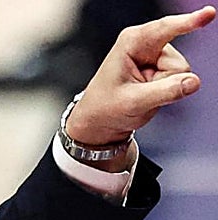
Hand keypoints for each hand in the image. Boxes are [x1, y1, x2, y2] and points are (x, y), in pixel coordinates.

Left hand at [66, 6, 215, 150]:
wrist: (98, 120)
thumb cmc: (106, 108)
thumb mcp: (133, 102)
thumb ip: (165, 92)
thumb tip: (193, 82)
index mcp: (133, 42)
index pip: (167, 29)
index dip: (189, 22)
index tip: (209, 13)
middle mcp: (147, 43)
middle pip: (179, 64)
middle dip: (165, 83)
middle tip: (139, 94)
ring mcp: (157, 55)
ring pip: (182, 74)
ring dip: (164, 89)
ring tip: (140, 94)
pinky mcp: (164, 67)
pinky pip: (180, 81)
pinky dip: (166, 91)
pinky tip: (148, 93)